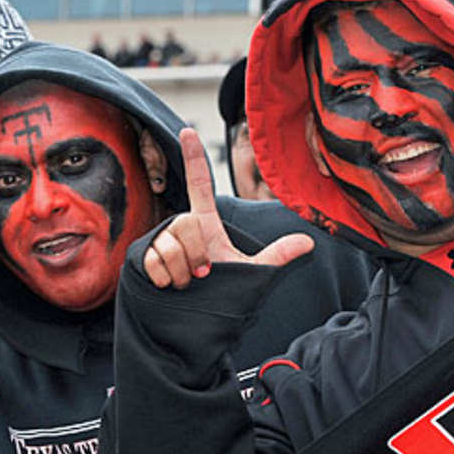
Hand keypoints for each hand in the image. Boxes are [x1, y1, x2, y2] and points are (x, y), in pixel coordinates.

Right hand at [143, 128, 313, 288]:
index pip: (200, 184)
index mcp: (205, 224)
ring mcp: (160, 242)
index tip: (188, 131)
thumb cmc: (219, 297)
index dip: (194, 158)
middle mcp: (180, 228)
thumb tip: (309, 242)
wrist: (191, 323)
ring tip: (187, 284)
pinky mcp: (143, 259)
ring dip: (183, 271)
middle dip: (198, 255)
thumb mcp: (249, 274)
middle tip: (203, 275)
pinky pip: (155, 260)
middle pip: (186, 223)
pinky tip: (169, 288)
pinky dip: (167, 279)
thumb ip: (276, 257)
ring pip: (171, 244)